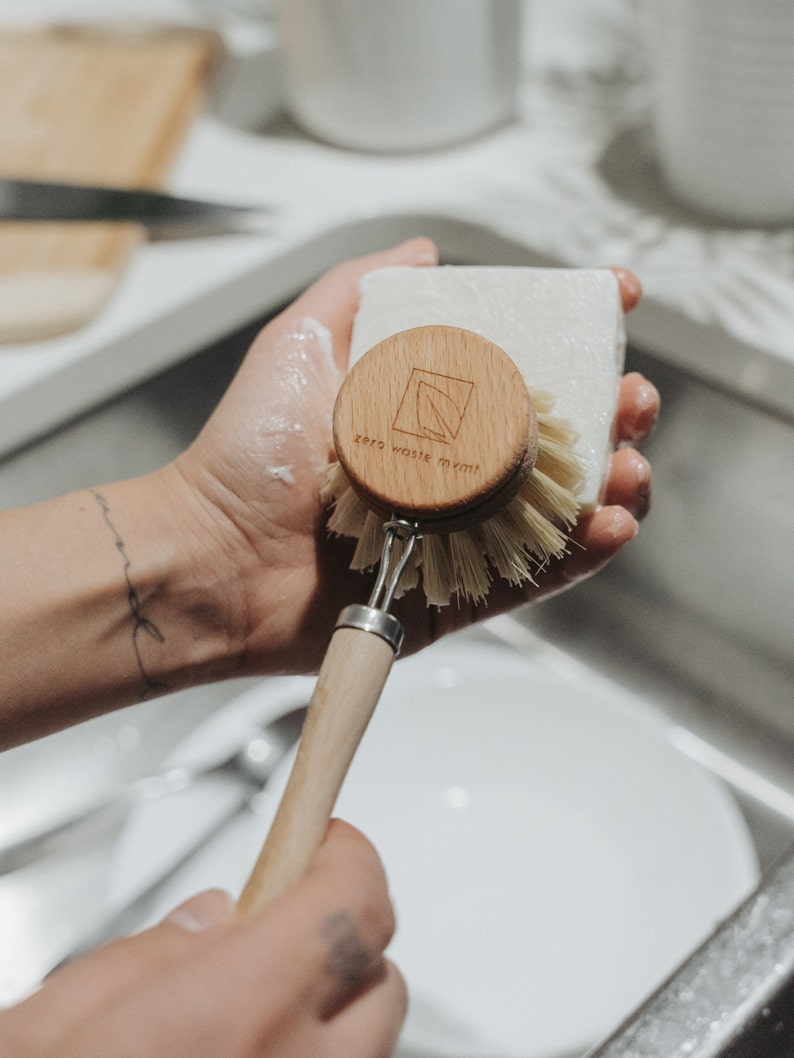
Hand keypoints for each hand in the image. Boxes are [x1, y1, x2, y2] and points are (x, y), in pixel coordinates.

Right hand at [0, 822, 404, 1057]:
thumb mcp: (47, 1025)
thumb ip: (147, 956)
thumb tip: (214, 918)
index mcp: (234, 1017)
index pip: (352, 903)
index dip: (349, 856)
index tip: (327, 839)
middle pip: (383, 985)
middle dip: (344, 943)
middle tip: (287, 927)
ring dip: (331, 1020)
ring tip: (257, 1013)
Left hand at [171, 240, 656, 673]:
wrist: (214, 555)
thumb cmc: (247, 450)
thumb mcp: (300, 342)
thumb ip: (360, 288)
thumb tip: (425, 247)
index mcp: (429, 407)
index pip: (521, 366)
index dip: (575, 334)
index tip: (616, 300)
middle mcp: (454, 467)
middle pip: (559, 436)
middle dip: (613, 412)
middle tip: (631, 397)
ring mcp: (462, 531)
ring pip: (561, 505)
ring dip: (614, 481)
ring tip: (629, 465)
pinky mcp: (460, 590)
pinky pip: (538, 574)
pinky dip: (584, 553)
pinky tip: (611, 522)